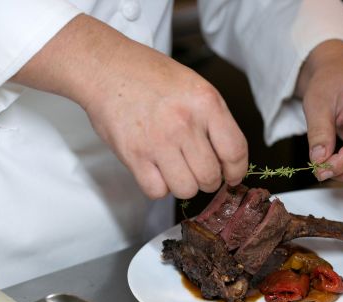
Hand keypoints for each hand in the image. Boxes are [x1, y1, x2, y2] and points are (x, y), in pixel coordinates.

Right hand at [11, 15, 247, 199]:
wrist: (106, 68)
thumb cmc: (151, 77)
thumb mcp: (195, 87)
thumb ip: (215, 120)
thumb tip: (229, 160)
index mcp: (206, 103)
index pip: (235, 151)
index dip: (236, 171)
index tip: (231, 176)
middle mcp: (184, 123)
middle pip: (210, 177)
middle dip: (208, 180)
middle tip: (198, 170)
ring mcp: (158, 141)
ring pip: (186, 190)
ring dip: (183, 185)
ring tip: (175, 168)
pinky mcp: (134, 155)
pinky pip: (157, 191)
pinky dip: (158, 187)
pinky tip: (155, 169)